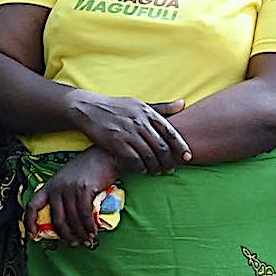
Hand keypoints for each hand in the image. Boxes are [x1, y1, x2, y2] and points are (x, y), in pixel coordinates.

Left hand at [29, 149, 120, 247]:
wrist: (104, 156)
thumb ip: (64, 194)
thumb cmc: (89, 168)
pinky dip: (89, 225)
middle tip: (73, 243)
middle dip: (66, 234)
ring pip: (72, 218)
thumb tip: (68, 217)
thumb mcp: (68, 179)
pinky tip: (93, 230)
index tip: (32, 235)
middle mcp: (57, 188)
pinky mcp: (84, 190)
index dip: (30, 222)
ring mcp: (70, 189)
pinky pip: (85, 213)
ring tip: (87, 239)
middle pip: (57, 218)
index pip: (33, 205)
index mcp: (50, 186)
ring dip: (81, 232)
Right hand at [66, 91, 189, 172]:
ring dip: (156, 166)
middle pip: (161, 146)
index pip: (170, 132)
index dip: (181, 146)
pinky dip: (140, 166)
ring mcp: (127, 133)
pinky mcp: (115, 142)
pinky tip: (143, 169)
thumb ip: (162, 107)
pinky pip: (133, 159)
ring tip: (159, 172)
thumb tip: (183, 104)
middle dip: (169, 161)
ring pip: (149, 155)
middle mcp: (139, 122)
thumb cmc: (117, 107)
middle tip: (172, 169)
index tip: (188, 157)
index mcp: (148, 112)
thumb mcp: (140, 103)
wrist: (87, 108)